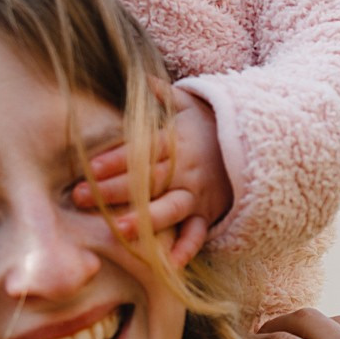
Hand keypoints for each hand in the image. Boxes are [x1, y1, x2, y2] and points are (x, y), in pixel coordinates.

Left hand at [75, 85, 231, 267]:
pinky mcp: (207, 213)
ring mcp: (197, 193)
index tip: (89, 166)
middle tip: (82, 197)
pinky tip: (170, 262)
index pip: (142, 149)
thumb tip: (136, 76)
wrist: (257, 144)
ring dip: (147, 219)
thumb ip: (161, 94)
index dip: (116, 158)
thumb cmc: (209, 125)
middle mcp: (185, 168)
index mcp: (176, 140)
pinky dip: (187, 247)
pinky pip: (198, 233)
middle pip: (148, 179)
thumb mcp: (189, 102)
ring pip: (170, 207)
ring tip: (121, 230)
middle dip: (115, 189)